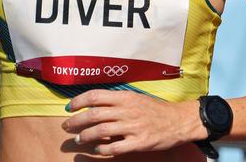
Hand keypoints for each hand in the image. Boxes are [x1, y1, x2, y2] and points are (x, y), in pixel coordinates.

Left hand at [61, 90, 204, 155]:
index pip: (95, 96)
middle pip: (94, 115)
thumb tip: (95, 104)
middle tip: (67, 126)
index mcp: (125, 97)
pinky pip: (115, 148)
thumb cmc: (155, 109)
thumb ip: (117, 100)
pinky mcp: (139, 143)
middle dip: (76, 121)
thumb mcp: (135, 98)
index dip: (79, 101)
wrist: (178, 121)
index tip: (69, 107)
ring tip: (78, 139)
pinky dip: (103, 149)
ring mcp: (132, 127)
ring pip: (101, 131)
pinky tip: (98, 150)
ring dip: (85, 136)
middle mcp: (127, 110)